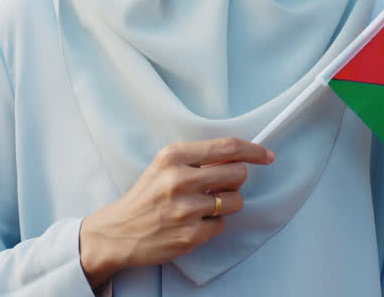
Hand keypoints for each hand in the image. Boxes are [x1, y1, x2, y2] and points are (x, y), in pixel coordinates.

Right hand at [78, 137, 274, 288]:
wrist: (117, 233)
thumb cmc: (145, 197)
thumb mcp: (164, 166)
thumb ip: (197, 159)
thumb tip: (238, 157)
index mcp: (173, 157)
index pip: (227, 147)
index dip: (253, 150)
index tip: (267, 155)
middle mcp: (179, 180)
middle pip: (237, 173)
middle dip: (236, 180)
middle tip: (221, 185)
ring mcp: (186, 210)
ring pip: (235, 201)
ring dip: (227, 203)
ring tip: (205, 206)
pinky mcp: (190, 235)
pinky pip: (222, 225)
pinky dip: (213, 224)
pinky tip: (194, 223)